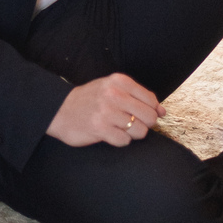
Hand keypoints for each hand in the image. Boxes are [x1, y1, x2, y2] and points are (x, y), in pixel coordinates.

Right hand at [46, 73, 165, 148]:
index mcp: (119, 81)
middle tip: (128, 123)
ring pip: (140, 131)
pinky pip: (125, 141)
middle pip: (149, 117)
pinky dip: (120, 141)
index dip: (150, 111)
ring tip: (118, 128)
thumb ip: (139, 97)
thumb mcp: (113, 89)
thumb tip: (163, 112)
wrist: (60, 110)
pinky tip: (110, 134)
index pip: (151, 100)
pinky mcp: (100, 128)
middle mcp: (114, 94)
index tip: (140, 114)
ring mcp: (107, 111)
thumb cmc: (91, 100)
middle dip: (143, 124)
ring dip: (131, 134)